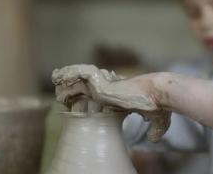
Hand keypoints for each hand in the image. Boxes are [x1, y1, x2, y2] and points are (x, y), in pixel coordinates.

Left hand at [52, 64, 170, 141]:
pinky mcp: (100, 82)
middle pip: (85, 85)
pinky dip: (69, 74)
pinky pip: (80, 75)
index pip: (97, 94)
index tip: (74, 101)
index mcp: (117, 95)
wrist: (157, 94)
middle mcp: (109, 88)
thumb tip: (153, 139)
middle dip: (71, 85)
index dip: (84, 95)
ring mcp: (105, 84)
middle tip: (59, 89)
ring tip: (54, 78)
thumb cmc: (157, 105)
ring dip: (67, 78)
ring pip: (80, 79)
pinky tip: (59, 76)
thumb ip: (155, 129)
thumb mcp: (157, 118)